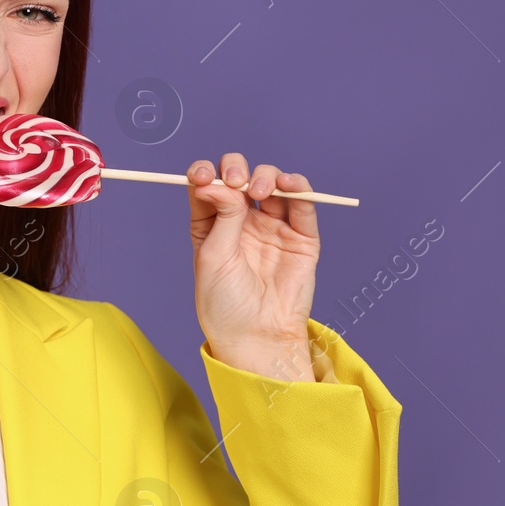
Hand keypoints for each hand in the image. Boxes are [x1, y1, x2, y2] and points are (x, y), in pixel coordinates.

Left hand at [187, 154, 321, 376]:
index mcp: (212, 226)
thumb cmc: (226, 303)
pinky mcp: (301, 237)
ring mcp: (272, 227)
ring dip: (266, 175)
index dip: (205, 172)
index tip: (202, 175)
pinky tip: (289, 183)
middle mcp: (241, 222)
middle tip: (236, 182)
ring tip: (261, 189)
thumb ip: (221, 215)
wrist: (257, 336)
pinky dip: (298, 186)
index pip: (208, 185)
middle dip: (236, 170)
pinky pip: (302, 203)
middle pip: (239, 177)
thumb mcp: (214, 256)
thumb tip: (214, 180)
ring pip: (271, 183)